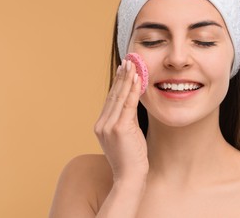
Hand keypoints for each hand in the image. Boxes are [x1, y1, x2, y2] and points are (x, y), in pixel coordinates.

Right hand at [94, 59, 147, 181]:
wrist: (129, 178)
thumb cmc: (131, 159)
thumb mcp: (127, 136)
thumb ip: (127, 119)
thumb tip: (134, 103)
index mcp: (101, 126)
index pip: (110, 100)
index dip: (117, 84)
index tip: (123, 70)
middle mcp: (102, 124)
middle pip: (113, 95)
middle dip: (121, 77)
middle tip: (128, 61)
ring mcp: (108, 126)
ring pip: (119, 97)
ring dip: (127, 79)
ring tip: (132, 64)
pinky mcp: (119, 128)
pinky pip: (127, 104)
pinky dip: (132, 89)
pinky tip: (137, 78)